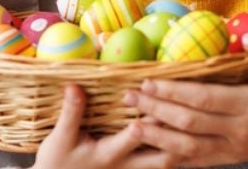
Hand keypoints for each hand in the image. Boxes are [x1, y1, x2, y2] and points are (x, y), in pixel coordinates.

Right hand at [32, 84, 178, 168]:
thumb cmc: (57, 160)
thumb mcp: (60, 138)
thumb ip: (72, 113)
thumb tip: (75, 86)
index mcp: (109, 154)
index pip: (136, 137)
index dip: (149, 118)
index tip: (157, 95)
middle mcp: (126, 166)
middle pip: (163, 155)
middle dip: (176, 133)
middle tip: (187, 109)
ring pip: (166, 162)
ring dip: (179, 143)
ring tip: (189, 120)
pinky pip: (160, 164)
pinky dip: (173, 151)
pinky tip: (180, 134)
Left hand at [122, 31, 247, 165]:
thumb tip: (246, 37)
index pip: (205, 99)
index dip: (174, 92)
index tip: (148, 81)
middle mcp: (241, 130)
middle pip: (189, 123)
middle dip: (156, 110)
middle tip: (129, 97)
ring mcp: (235, 149)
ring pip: (188, 147)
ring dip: (157, 136)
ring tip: (132, 122)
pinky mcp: (231, 158)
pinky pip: (196, 161)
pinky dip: (171, 156)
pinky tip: (150, 148)